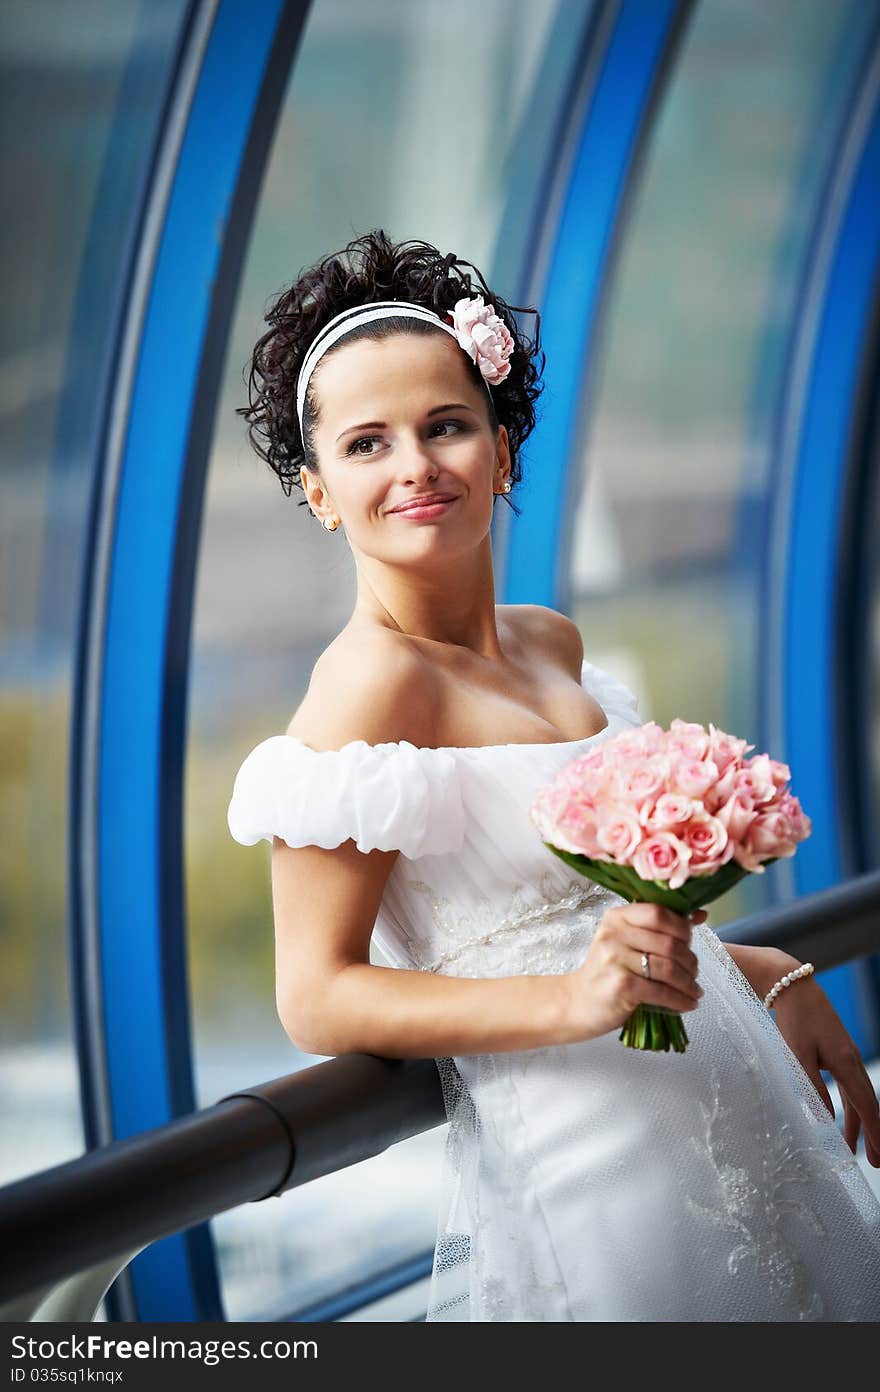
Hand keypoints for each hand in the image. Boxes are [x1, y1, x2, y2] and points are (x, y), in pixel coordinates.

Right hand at [564, 902, 707, 1041]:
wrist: (578, 1002)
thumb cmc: (608, 972)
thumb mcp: (627, 943)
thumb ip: (660, 929)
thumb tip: (699, 915)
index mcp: (617, 917)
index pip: (659, 913)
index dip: (682, 928)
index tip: (689, 944)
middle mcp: (613, 933)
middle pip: (668, 943)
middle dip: (690, 961)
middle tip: (695, 973)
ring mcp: (614, 959)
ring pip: (668, 968)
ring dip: (688, 983)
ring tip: (694, 991)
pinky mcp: (620, 986)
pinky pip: (661, 991)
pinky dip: (680, 1000)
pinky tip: (686, 1004)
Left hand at [771, 964, 879, 1166]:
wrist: (792, 986)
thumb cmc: (794, 1021)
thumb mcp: (799, 1057)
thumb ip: (812, 1090)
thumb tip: (825, 1121)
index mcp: (846, 1064)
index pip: (866, 1107)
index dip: (875, 1134)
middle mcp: (852, 1061)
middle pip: (868, 1105)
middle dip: (873, 1134)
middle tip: (877, 1162)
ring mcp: (846, 1055)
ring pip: (858, 1096)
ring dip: (859, 1123)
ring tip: (855, 1149)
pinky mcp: (837, 1051)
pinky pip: (848, 1086)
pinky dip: (849, 1105)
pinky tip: (842, 1118)